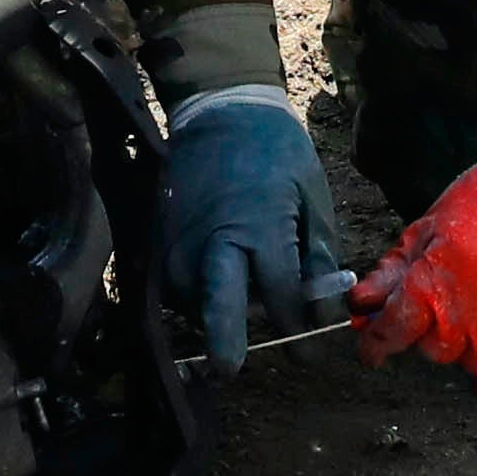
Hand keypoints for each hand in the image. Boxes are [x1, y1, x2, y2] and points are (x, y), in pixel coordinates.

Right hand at [161, 87, 354, 370]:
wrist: (219, 110)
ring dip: (216, 314)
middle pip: (219, 314)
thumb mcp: (313, 197)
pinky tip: (215, 282)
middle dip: (230, 345)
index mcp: (259, 231)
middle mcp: (210, 245)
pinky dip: (194, 294)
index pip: (280, 303)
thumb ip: (317, 257)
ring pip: (193, 306)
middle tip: (238, 364)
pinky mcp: (153, 241)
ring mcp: (175, 244)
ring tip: (239, 301)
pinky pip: (173, 288)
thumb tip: (323, 308)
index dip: (298, 333)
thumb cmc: (275, 151)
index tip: (308, 355)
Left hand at [350, 114, 476, 403]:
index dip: (377, 343)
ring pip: (471, 363)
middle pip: (433, 349)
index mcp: (435, 277)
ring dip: (473, 345)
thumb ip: (395, 271)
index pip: (392, 330)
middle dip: (435, 329)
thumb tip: (360, 308)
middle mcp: (469, 310)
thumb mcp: (432, 226)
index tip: (373, 350)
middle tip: (457, 299)